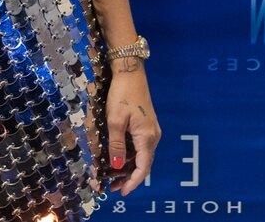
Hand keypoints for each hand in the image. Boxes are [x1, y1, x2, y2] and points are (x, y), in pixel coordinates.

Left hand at [104, 64, 159, 193]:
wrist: (131, 73)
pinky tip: (118, 158)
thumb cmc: (122, 95)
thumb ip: (116, 144)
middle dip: (129, 177)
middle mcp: (153, 136)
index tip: (121, 192)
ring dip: (128, 167)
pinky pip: (140, 147)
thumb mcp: (115, 120)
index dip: (133, 182)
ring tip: (112, 176)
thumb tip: (117, 166)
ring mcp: (151, 131)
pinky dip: (130, 156)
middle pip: (143, 164)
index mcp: (146, 137)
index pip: (143, 167)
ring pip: (141, 156)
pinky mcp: (147, 126)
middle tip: (112, 187)